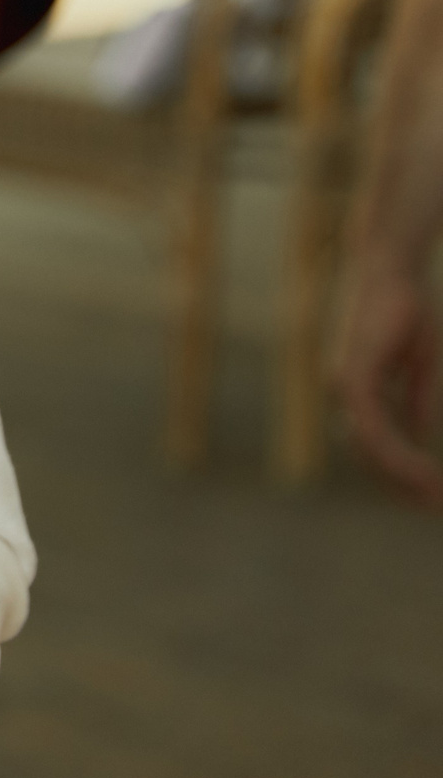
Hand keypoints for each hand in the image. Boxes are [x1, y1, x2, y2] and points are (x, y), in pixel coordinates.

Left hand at [335, 257, 442, 506]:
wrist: (393, 270)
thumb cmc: (405, 311)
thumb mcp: (418, 365)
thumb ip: (414, 399)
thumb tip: (418, 434)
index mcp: (357, 391)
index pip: (372, 446)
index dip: (401, 473)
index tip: (431, 496)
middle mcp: (344, 392)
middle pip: (368, 456)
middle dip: (403, 485)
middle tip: (436, 507)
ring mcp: (345, 385)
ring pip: (369, 448)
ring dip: (404, 475)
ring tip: (435, 495)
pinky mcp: (353, 375)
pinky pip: (373, 426)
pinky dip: (397, 451)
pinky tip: (422, 469)